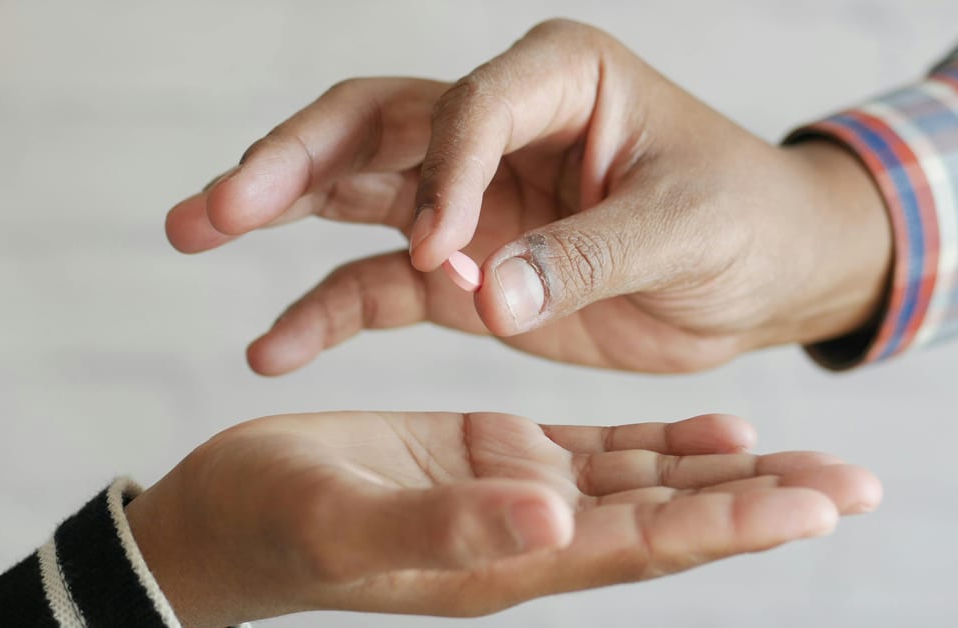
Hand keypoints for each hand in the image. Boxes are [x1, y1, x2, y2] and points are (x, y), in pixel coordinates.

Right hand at [125, 411, 880, 625]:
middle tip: (858, 485)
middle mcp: (527, 531)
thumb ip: (445, 527)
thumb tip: (554, 515)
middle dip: (760, 502)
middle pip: (668, 520)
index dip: (728, 525)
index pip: (642, 542)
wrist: (222, 522)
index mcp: (504, 556)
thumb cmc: (267, 527)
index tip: (817, 508)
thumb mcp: (343, 521)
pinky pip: (596, 450)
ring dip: (725, 472)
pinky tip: (711, 426)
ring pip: (644, 482)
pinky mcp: (491, 453)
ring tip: (808, 461)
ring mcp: (514, 491)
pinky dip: (660, 442)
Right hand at [165, 19, 891, 373]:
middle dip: (291, 161)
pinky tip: (272, 343)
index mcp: (561, 81)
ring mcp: (470, 198)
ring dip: (274, 208)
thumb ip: (587, 257)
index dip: (444, 173)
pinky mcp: (463, 268)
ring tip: (192, 227)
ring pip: (351, 189)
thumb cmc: (745, 225)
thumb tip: (487, 295)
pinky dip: (325, 309)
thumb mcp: (687, 230)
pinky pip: (379, 282)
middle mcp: (499, 128)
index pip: (472, 107)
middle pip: (372, 125)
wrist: (765, 274)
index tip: (444, 251)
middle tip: (219, 204)